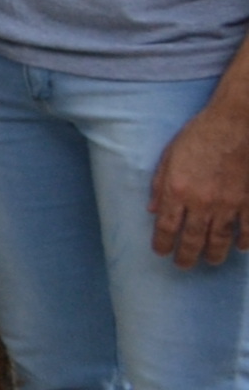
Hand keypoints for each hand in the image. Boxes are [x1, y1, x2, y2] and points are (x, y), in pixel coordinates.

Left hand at [150, 93, 248, 267]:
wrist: (236, 123)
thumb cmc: (199, 135)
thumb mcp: (169, 156)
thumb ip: (159, 185)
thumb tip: (150, 210)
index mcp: (177, 190)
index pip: (165, 226)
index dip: (162, 243)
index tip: (160, 252)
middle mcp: (201, 202)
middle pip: (193, 238)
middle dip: (187, 256)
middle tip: (184, 266)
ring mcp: (228, 203)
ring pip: (220, 238)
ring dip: (215, 253)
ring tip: (211, 261)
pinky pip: (248, 228)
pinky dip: (245, 241)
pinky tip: (241, 248)